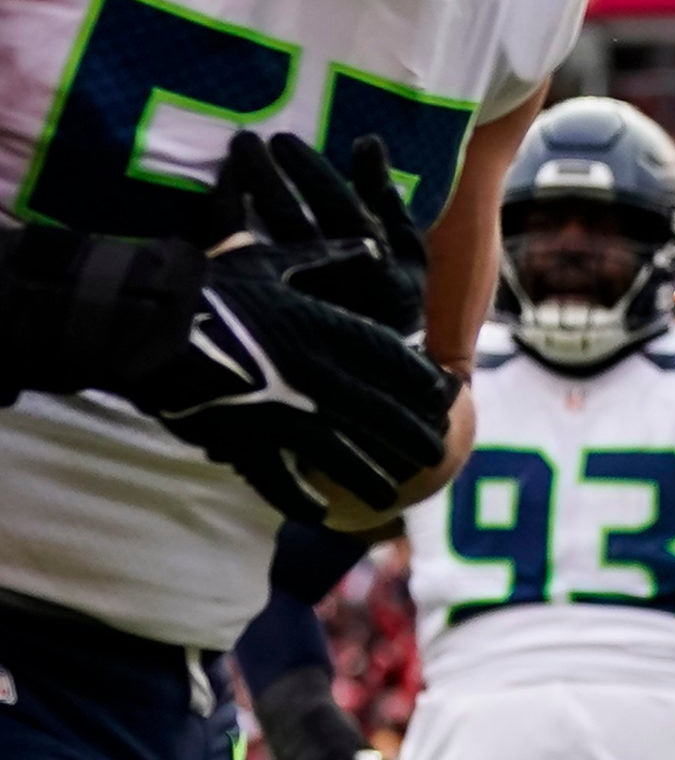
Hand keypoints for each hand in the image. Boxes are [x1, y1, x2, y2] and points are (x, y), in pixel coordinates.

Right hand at [137, 237, 456, 522]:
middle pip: (381, 414)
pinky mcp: (243, 439)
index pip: (395, 363)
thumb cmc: (210, 284)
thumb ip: (329, 258)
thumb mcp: (274, 261)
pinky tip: (319, 513)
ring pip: (342, 453)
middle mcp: (314, 375)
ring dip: (370, 475)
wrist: (142, 321)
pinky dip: (300, 499)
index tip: (446, 401)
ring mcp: (281, 412)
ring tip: (391, 493)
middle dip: (412, 437)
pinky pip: (278, 478)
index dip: (425, 386)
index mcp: (325, 330)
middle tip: (434, 455)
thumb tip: (371, 246)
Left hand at [211, 131, 429, 335]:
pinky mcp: (265, 314)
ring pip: (256, 241)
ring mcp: (294, 299)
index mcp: (372, 260)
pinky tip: (218, 205)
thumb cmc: (394, 301)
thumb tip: (366, 141)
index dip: (308, 170)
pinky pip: (234, 265)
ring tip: (227, 165)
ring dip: (237, 198)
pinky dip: (223, 231)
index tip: (283, 139)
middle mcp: (331, 279)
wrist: (375, 370)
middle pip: (287, 218)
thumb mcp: (409, 251)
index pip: (335, 204)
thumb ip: (387, 197)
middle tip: (244, 139)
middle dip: (263, 174)